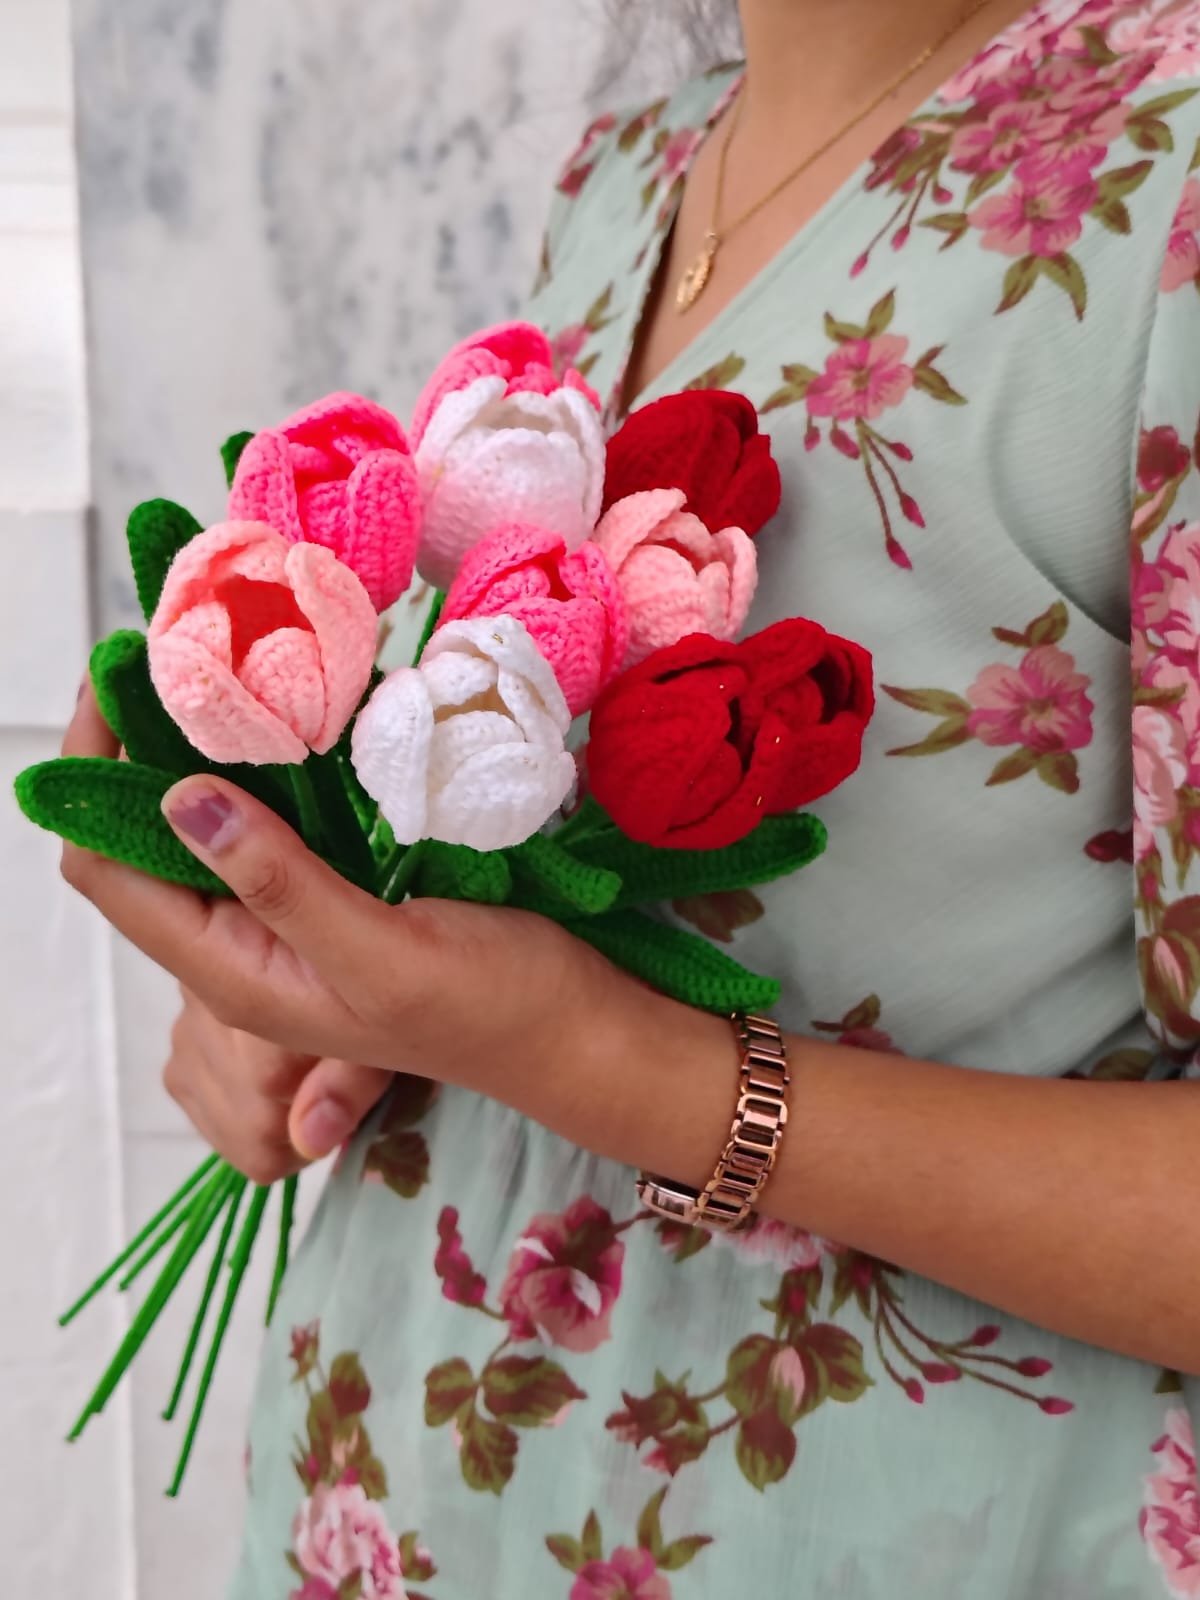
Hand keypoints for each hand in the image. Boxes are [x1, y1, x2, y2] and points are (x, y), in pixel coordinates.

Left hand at [59, 685, 651, 1154]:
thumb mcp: (382, 953)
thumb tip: (180, 798)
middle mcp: (242, 947)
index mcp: (235, 973)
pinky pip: (264, 824)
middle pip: (140, 842)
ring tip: (216, 666)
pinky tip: (284, 715)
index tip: (121, 682)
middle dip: (135, 750)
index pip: (107, 868)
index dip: (93, 778)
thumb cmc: (490, 1006)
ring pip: (200, 826)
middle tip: (171, 653)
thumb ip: (282, 886)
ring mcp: (284, 919)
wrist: (572, 1029)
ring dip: (193, 751)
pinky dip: (258, 768)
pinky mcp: (329, 893)